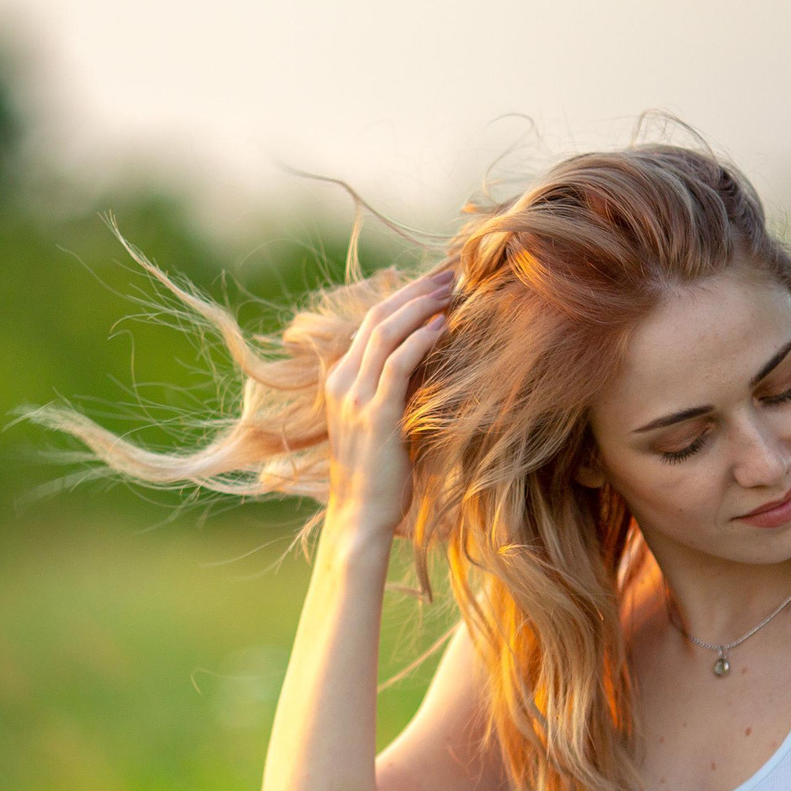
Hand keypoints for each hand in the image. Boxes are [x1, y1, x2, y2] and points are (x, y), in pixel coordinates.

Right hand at [320, 264, 454, 540]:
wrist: (360, 517)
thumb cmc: (378, 477)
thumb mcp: (381, 424)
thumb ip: (394, 391)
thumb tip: (429, 364)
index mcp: (339, 381)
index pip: (370, 324)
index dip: (404, 298)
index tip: (436, 282)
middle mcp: (341, 383)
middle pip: (377, 319)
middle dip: (415, 291)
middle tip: (450, 273)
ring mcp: (354, 398)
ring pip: (385, 333)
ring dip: (420, 306)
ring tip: (451, 290)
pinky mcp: (375, 415)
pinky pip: (396, 365)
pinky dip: (420, 340)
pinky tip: (443, 325)